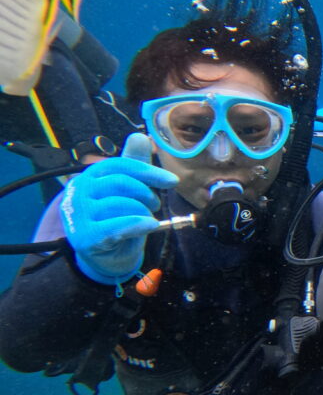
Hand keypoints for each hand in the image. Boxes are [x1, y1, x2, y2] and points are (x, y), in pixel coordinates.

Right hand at [59, 132, 177, 283]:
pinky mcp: (85, 237)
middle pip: (120, 183)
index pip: (119, 166)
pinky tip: (151, 225)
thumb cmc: (118, 220)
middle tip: (155, 205)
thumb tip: (140, 136)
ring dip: (143, 212)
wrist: (107, 259)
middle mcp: (78, 192)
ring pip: (120, 204)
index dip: (148, 172)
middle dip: (146, 193)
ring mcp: (78, 215)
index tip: (172, 181)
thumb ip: (134, 165)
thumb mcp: (129, 191)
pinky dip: (138, 224)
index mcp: (89, 177)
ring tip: (146, 219)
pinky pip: (116, 225)